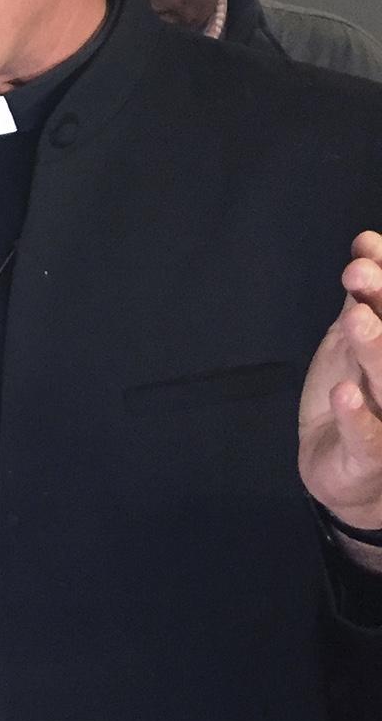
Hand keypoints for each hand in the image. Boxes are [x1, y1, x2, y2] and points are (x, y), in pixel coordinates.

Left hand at [299, 232, 381, 534]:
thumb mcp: (355, 343)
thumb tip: (367, 244)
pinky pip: (368, 439)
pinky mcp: (370, 458)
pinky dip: (356, 417)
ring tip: (356, 319)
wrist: (350, 476)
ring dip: (376, 350)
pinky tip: (343, 393)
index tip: (365, 246)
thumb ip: (366, 300)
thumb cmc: (359, 401)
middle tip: (359, 273)